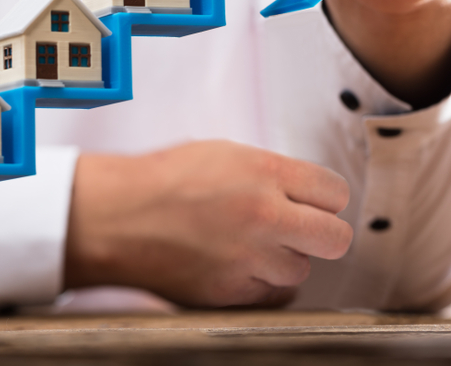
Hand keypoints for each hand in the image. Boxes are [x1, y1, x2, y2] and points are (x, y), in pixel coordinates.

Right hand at [63, 140, 352, 306]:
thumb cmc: (159, 181)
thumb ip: (268, 173)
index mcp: (264, 172)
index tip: (311, 203)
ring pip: (302, 270)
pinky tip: (237, 267)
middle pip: (335, 238)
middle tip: (298, 231)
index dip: (323, 199)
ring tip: (251, 247)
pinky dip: (260, 285)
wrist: (115, 216)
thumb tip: (301, 192)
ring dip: (283, 261)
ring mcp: (251, 258)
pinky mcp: (233, 292)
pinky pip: (271, 296)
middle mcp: (265, 216)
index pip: (335, 192)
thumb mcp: (221, 154)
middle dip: (320, 234)